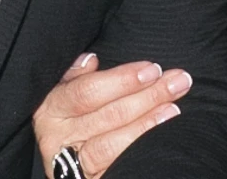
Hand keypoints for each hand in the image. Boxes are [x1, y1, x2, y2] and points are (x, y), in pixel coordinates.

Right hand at [33, 54, 190, 177]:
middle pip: (107, 115)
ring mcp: (72, 164)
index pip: (88, 91)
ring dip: (147, 123)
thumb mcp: (64, 95)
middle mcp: (57, 138)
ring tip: (173, 108)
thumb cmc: (70, 121)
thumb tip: (91, 60)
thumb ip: (77, 78)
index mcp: (50, 109)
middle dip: (147, 96)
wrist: (65, 166)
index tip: (151, 69)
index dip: (122, 80)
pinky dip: (140, 150)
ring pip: (111, 145)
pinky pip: (117, 167)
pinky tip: (159, 138)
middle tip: (176, 83)